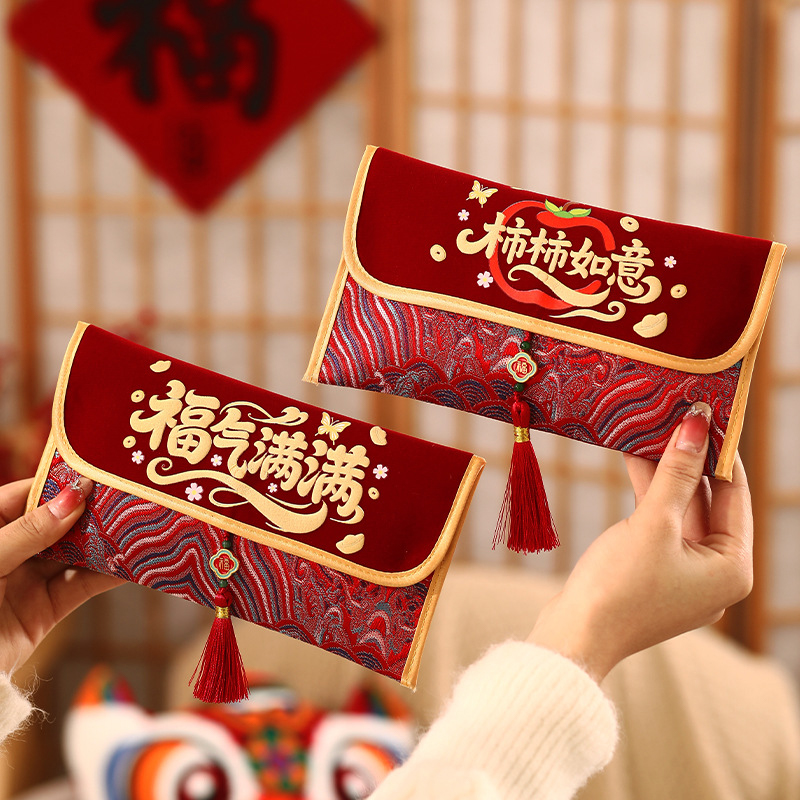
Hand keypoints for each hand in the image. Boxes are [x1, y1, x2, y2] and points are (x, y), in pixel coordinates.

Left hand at [0, 478, 121, 673]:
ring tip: (138, 526)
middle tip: (128, 497)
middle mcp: (9, 552)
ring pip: (74, 554)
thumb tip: (74, 498)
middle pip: (57, 523)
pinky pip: (81, 586)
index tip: (96, 475)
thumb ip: (29, 531)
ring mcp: (27, 581)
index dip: (60, 485)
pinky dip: (108, 576)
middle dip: (90, 512)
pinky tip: (133, 563)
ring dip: (105, 542)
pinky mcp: (46, 611)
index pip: (26, 496)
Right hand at [528, 403, 752, 681]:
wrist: (575, 636)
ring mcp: (683, 573)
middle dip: (687, 459)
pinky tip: (633, 460)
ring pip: (679, 509)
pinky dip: (648, 495)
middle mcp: (714, 572)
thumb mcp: (652, 524)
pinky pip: (659, 523)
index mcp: (732, 568)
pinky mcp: (654, 572)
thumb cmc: (619, 587)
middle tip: (675, 416)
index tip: (707, 414)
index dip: (720, 452)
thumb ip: (676, 473)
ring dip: (664, 473)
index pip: (735, 494)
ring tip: (650, 429)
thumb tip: (696, 425)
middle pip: (707, 501)